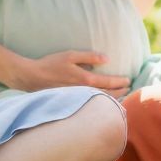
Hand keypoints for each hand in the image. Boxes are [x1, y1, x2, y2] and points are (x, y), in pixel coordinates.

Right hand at [15, 49, 131, 95]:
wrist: (31, 77)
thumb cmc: (51, 64)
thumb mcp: (70, 55)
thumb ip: (89, 56)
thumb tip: (107, 58)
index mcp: (84, 79)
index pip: (108, 83)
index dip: (120, 82)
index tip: (128, 80)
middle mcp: (82, 92)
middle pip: (106, 95)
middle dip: (119, 92)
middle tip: (129, 89)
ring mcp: (77, 99)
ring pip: (98, 102)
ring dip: (111, 99)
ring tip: (121, 97)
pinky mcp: (71, 102)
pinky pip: (90, 104)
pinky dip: (99, 103)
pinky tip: (103, 102)